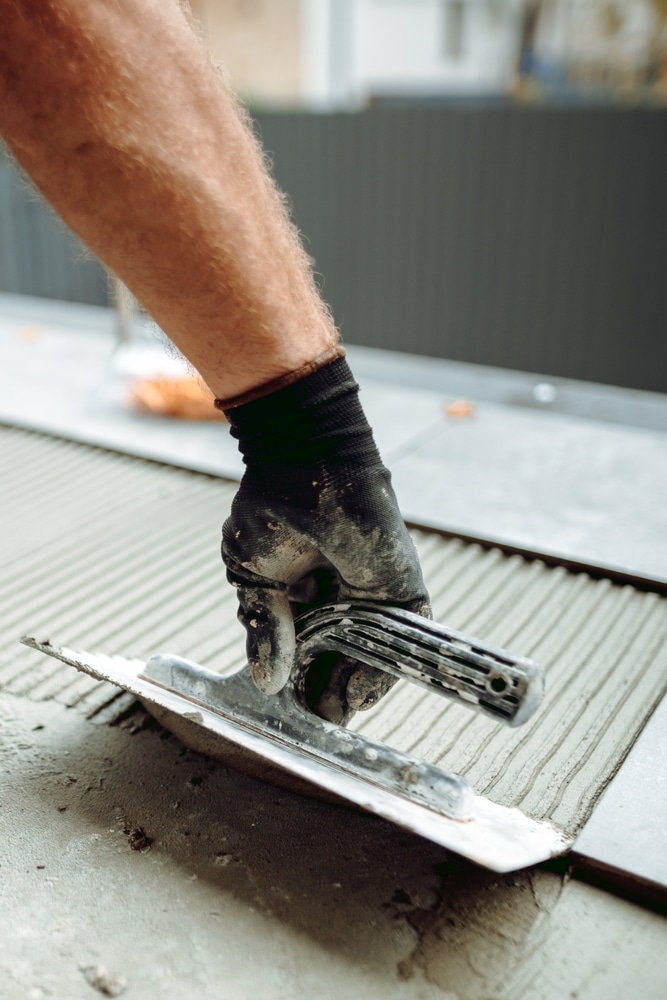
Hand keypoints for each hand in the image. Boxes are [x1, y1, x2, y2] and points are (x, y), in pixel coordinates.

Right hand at [220, 356, 429, 722]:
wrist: (307, 462)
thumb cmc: (274, 509)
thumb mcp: (255, 577)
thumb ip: (264, 628)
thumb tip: (266, 681)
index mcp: (307, 598)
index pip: (306, 655)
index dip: (297, 685)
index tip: (287, 716)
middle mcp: (342, 603)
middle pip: (338, 664)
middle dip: (324, 697)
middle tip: (310, 727)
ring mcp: (373, 600)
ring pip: (368, 661)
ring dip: (350, 694)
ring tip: (329, 721)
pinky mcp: (402, 592)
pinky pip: (398, 644)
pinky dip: (379, 675)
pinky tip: (355, 698)